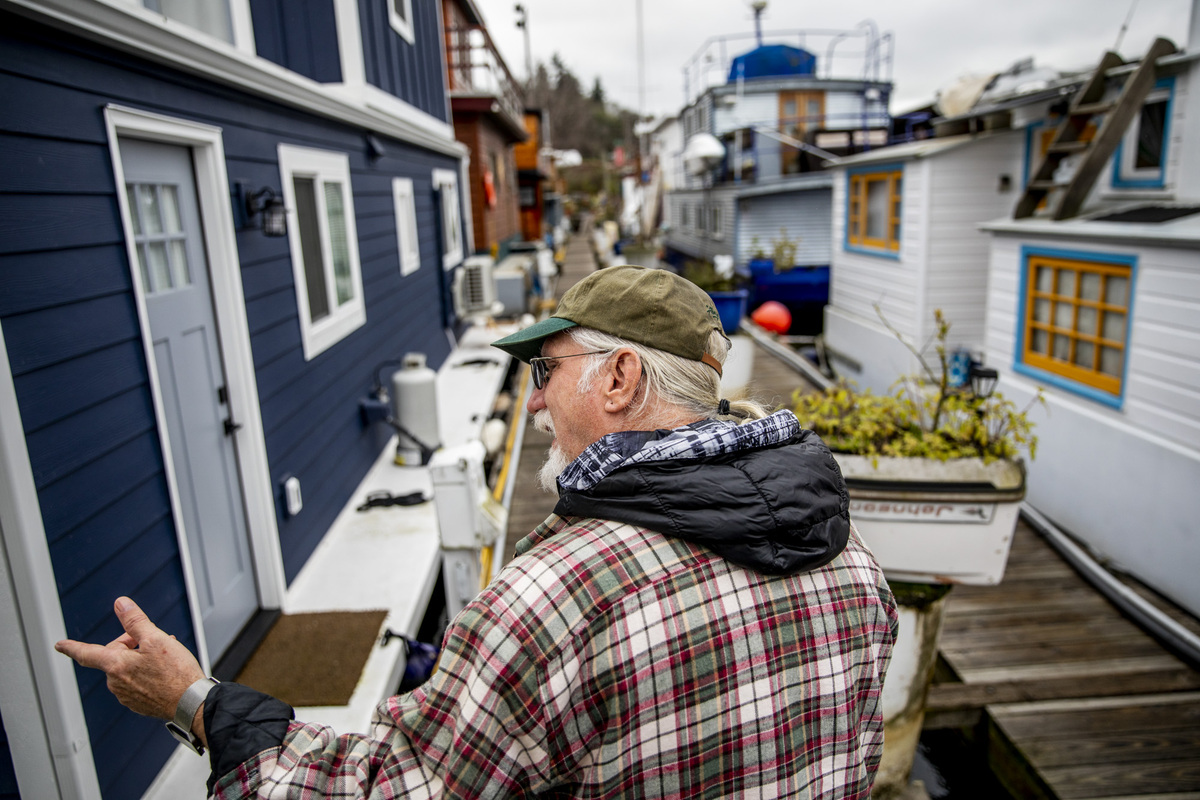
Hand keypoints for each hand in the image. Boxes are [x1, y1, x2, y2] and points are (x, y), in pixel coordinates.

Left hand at [55, 597, 205, 725]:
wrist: (191, 703)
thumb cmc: (176, 672)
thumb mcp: (156, 639)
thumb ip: (135, 620)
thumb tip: (120, 604)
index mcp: (116, 665)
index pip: (87, 653)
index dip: (72, 647)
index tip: (60, 646)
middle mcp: (116, 683)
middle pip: (116, 656)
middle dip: (132, 645)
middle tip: (156, 642)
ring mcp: (126, 696)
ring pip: (128, 669)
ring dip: (142, 660)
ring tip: (166, 658)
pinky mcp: (138, 704)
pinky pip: (137, 683)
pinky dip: (148, 675)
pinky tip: (166, 673)